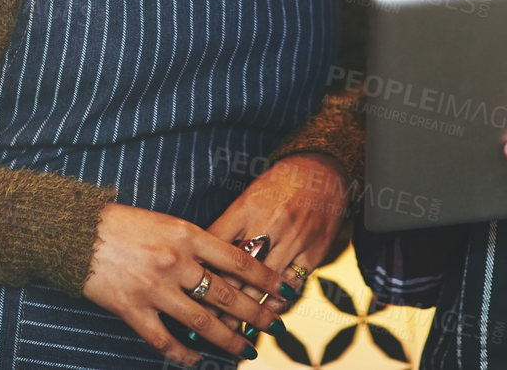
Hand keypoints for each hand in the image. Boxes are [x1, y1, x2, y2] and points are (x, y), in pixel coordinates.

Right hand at [81, 202, 283, 365]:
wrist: (77, 233)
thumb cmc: (123, 225)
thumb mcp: (167, 224)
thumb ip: (195, 245)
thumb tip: (226, 268)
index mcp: (188, 235)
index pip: (238, 259)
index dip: (265, 277)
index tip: (283, 290)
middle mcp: (176, 262)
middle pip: (226, 295)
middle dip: (255, 314)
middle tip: (275, 327)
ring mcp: (155, 288)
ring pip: (201, 323)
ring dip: (228, 340)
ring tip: (246, 351)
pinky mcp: (132, 309)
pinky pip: (163, 339)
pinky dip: (182, 354)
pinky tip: (196, 361)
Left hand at [202, 153, 349, 337]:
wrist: (322, 172)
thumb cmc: (277, 186)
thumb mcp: (248, 197)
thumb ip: (228, 226)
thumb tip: (201, 259)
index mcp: (247, 207)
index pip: (216, 244)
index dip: (199, 271)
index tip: (184, 295)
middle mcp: (270, 223)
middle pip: (238, 270)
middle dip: (217, 302)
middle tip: (200, 326)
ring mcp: (294, 239)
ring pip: (264, 284)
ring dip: (245, 312)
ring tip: (228, 333)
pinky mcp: (314, 251)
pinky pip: (292, 284)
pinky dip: (278, 303)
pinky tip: (266, 316)